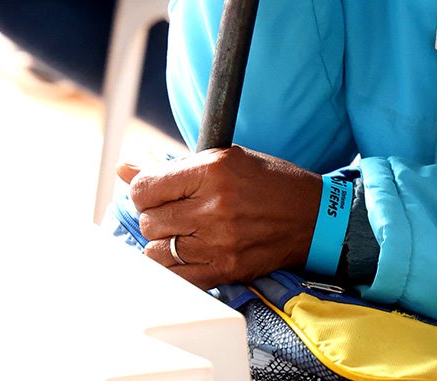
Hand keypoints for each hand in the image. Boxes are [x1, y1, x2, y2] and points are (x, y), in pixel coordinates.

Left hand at [117, 146, 321, 288]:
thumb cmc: (270, 182)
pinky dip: (173, 266)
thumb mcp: (226, 159)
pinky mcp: (224, 270)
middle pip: (148, 220)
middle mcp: (213, 206)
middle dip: (154, 215)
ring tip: (184, 230)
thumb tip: (124, 168)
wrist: (313, 216)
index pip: (146, 188)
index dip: (142, 189)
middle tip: (173, 209)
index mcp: (213, 170)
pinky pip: (175, 277)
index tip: (151, 191)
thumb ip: (173, 167)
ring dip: (163, 241)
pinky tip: (187, 252)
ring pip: (157, 250)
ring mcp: (218, 242)